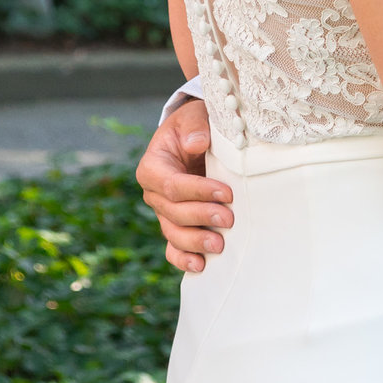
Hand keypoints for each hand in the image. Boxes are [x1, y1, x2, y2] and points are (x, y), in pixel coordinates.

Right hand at [136, 98, 232, 273]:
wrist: (197, 138)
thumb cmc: (195, 125)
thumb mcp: (194, 116)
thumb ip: (194, 125)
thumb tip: (195, 144)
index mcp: (153, 167)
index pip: (171, 185)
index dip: (197, 191)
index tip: (225, 193)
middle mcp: (154, 193)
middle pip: (173, 212)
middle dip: (201, 218)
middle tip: (229, 219)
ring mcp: (164, 212)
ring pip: (173, 233)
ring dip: (195, 242)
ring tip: (219, 246)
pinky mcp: (175, 225)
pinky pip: (173, 247)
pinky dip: (183, 259)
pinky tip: (200, 266)